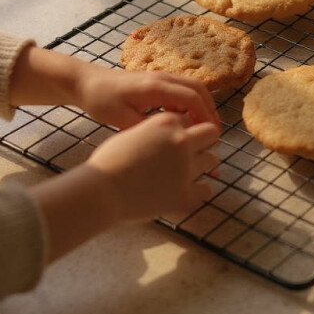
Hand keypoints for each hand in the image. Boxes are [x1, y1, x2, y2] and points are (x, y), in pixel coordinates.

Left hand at [73, 65, 220, 130]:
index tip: (211, 135)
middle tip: (214, 132)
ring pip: (192, 87)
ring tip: (203, 128)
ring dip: (201, 105)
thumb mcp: (121, 121)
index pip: (192, 98)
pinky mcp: (156, 80)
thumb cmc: (100, 101)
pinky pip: (181, 89)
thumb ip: (147, 129)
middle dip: (210, 110)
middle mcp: (162, 77)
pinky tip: (184, 120)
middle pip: (198, 89)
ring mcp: (160, 76)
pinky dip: (190, 103)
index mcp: (155, 87)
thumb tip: (172, 139)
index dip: (205, 117)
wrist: (85, 82)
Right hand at [85, 111, 219, 224]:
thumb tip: (161, 138)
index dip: (183, 128)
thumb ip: (152, 132)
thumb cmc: (107, 162)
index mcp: (166, 123)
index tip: (179, 138)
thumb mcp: (130, 134)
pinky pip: (206, 190)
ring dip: (203, 165)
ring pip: (212, 160)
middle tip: (192, 152)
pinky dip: (198, 191)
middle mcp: (181, 141)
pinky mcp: (186, 194)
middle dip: (203, 141)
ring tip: (189, 172)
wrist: (101, 190)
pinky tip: (187, 192)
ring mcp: (186, 167)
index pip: (188, 119)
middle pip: (210, 133)